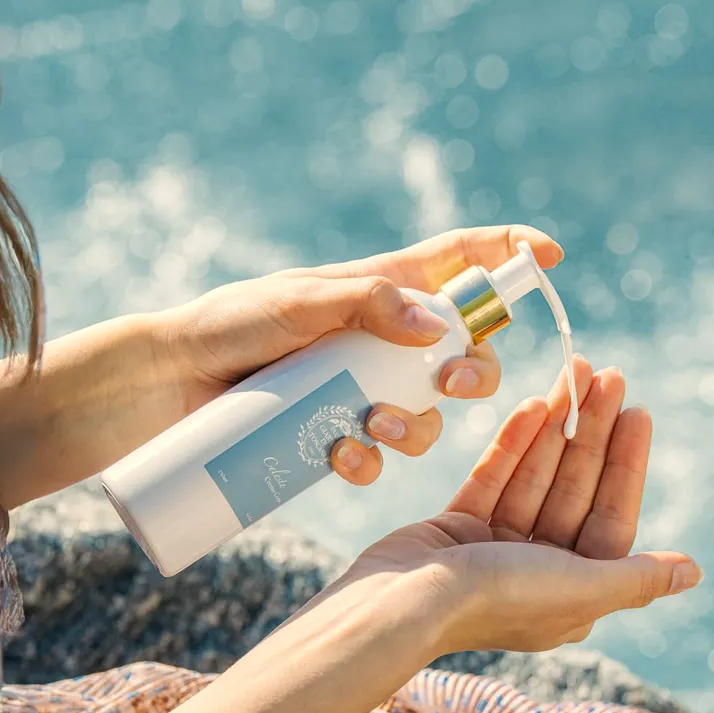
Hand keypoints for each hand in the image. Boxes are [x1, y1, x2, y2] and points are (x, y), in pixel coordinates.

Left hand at [157, 225, 562, 485]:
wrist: (163, 388)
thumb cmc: (225, 326)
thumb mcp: (296, 303)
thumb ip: (368, 305)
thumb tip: (438, 328)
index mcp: (380, 288)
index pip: (459, 259)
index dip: (509, 252)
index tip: (550, 258)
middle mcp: (379, 339)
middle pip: (463, 351)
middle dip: (475, 369)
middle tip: (452, 381)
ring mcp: (359, 389)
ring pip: (427, 412)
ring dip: (416, 422)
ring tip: (370, 422)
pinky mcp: (332, 435)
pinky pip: (378, 456)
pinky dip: (369, 460)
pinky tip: (340, 455)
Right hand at [324, 359, 703, 655]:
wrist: (401, 604)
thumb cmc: (497, 600)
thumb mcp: (581, 589)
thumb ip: (637, 577)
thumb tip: (694, 571)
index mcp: (575, 593)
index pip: (611, 517)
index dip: (626, 463)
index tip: (638, 411)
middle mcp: (540, 570)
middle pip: (576, 488)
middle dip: (592, 431)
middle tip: (608, 373)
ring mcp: (497, 548)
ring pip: (536, 475)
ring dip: (556, 426)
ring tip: (572, 372)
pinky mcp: (458, 527)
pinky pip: (496, 477)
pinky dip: (515, 443)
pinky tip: (534, 405)